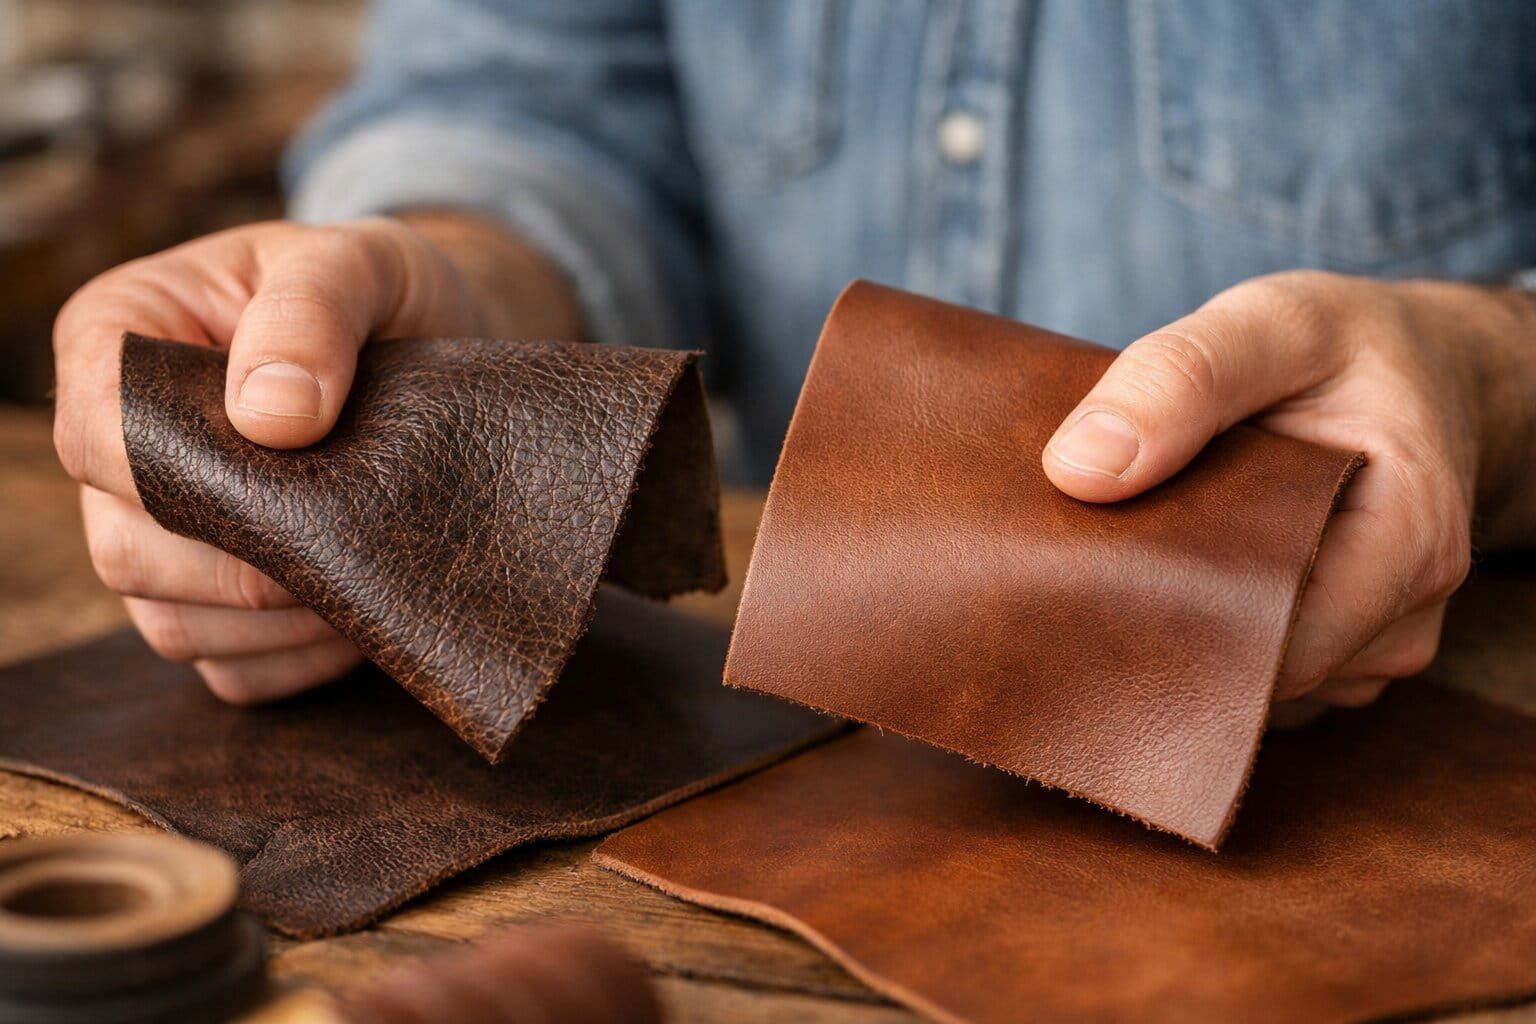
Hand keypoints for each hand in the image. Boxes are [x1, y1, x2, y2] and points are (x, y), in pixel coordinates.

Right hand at [53, 214, 579, 703]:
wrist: (440, 342)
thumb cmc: (384, 290)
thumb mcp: (362, 261)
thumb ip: (313, 309)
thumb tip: (273, 415)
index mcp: (118, 340)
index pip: (97, 433)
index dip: (178, 469)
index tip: (290, 462)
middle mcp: (119, 447)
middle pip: (127, 550)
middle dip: (246, 564)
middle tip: (354, 536)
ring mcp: (160, 533)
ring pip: (172, 624)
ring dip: (277, 622)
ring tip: (369, 576)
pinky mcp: (216, 600)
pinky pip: (230, 668)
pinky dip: (296, 658)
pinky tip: (362, 616)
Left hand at [1041, 270, 1535, 723]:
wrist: (1420, 373)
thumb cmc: (1346, 348)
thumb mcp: (1273, 321)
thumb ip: (1181, 376)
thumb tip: (1078, 469)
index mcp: (1409, 544)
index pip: (1275, 646)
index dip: (1175, 619)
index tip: (1095, 568)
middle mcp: (1400, 622)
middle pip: (1252, 673)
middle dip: (1167, 626)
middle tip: (1094, 555)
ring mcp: (1370, 650)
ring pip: (1247, 680)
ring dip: (1181, 626)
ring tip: (1143, 545)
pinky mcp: (1336, 655)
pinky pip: (1254, 670)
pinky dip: (1203, 625)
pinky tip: (1173, 566)